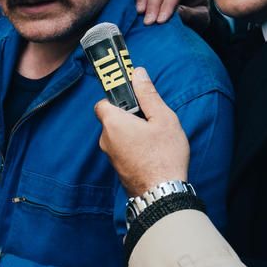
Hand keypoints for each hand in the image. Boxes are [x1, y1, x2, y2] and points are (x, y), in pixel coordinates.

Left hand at [94, 67, 188, 197]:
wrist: (162, 193)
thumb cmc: (164, 156)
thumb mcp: (162, 118)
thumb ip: (148, 94)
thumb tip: (137, 73)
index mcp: (113, 123)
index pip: (103, 103)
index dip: (117, 98)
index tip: (133, 97)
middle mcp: (106, 139)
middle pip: (113, 119)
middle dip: (129, 116)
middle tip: (151, 119)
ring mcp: (110, 156)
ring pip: (119, 135)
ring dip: (133, 132)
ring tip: (154, 138)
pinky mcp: (118, 169)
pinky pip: (123, 149)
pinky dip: (134, 146)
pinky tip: (152, 152)